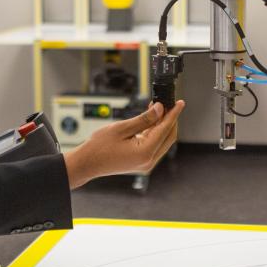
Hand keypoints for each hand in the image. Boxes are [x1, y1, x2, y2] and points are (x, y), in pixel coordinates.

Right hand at [63, 100, 184, 188]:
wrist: (87, 163)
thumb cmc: (98, 147)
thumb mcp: (121, 128)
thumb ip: (143, 119)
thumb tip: (159, 109)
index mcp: (145, 153)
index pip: (165, 129)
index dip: (173, 114)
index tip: (180, 103)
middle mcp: (148, 161)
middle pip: (168, 137)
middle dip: (170, 119)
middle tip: (169, 104)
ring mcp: (146, 164)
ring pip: (162, 141)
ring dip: (162, 125)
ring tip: (158, 109)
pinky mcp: (141, 162)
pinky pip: (154, 146)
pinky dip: (154, 133)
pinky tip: (151, 121)